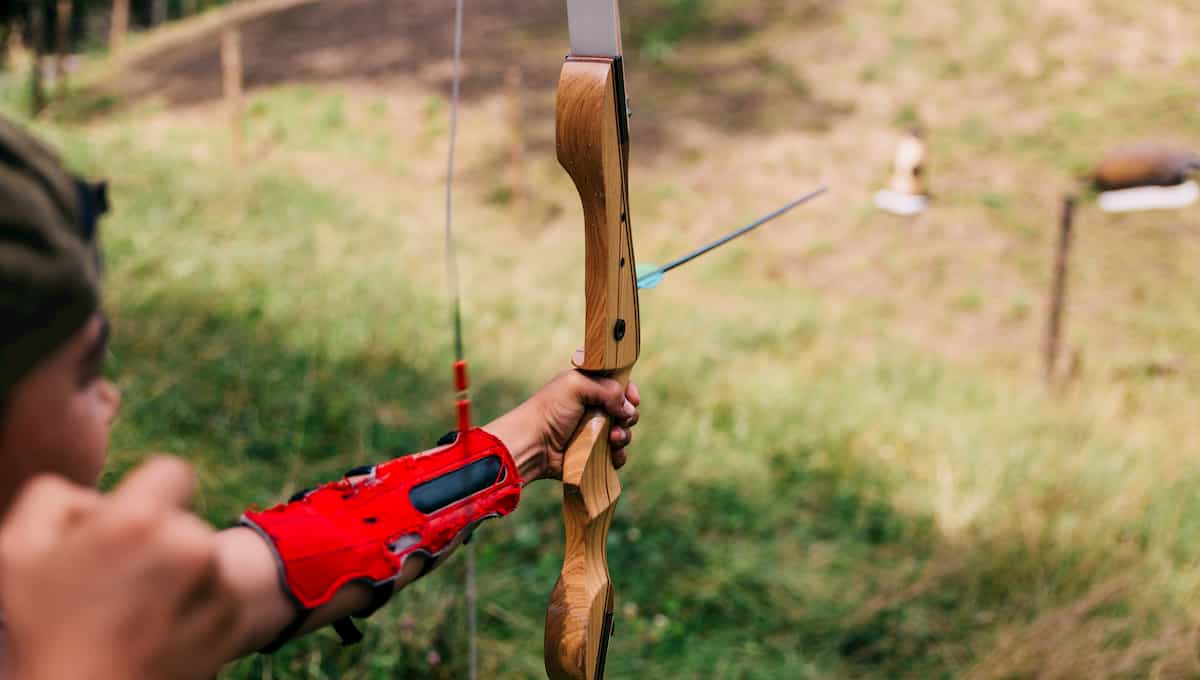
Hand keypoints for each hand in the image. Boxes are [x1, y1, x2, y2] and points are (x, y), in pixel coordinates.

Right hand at [0, 457, 244, 679]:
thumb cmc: (45, 629)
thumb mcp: (19, 551)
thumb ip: (53, 496)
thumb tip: (97, 497)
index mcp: (139, 521)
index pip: (173, 472)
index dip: (150, 493)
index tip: (132, 522)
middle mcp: (189, 546)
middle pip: (184, 520)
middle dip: (157, 540)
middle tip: (116, 581)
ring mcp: (216, 586)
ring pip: (202, 557)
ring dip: (177, 574)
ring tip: (134, 612)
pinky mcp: (229, 620)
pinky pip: (216, 594)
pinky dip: (194, 607)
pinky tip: (156, 632)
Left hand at [486, 354, 640, 482]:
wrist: (533, 444)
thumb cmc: (550, 410)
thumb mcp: (576, 386)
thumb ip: (607, 389)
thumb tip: (628, 409)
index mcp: (588, 387)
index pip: (618, 385)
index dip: (629, 391)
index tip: (633, 399)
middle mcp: (593, 408)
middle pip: (626, 410)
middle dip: (629, 416)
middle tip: (620, 420)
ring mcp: (594, 432)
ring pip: (623, 433)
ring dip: (624, 436)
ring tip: (612, 439)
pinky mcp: (593, 454)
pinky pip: (616, 455)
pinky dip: (619, 455)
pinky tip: (612, 454)